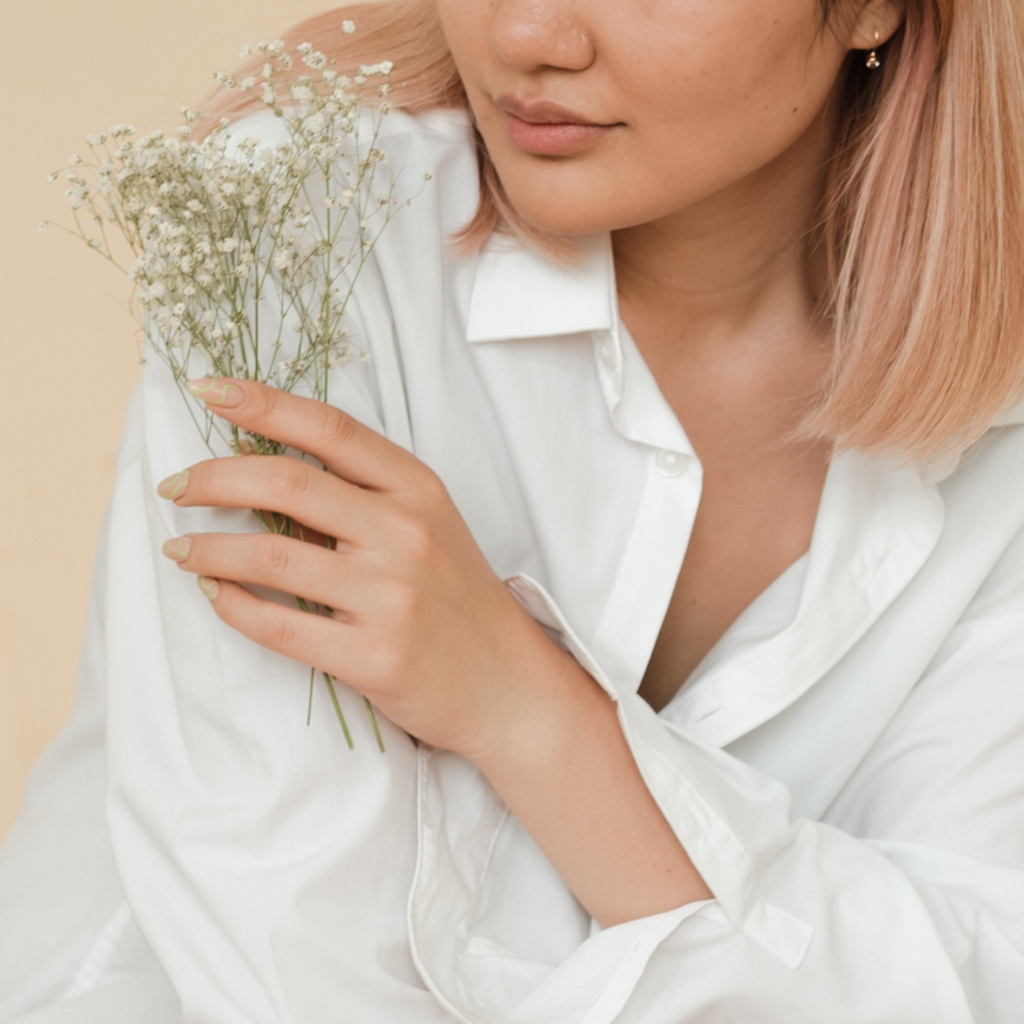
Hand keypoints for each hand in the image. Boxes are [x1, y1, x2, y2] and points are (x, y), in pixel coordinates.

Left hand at [157, 377, 571, 759]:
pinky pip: (278, 626)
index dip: (262, 403)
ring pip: (269, 557)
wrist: (505, 681)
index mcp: (419, 489)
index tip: (208, 390)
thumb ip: (360, 492)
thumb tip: (259, 466)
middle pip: (286, 484)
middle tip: (176, 487)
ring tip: (181, 549)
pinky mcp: (374, 656)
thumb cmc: (456, 595)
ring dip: (206, 548)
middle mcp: (406, 534)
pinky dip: (232, 605)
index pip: (329, 429)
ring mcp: (391, 597)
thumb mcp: (426, 524)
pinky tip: (215, 594)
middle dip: (212, 478)